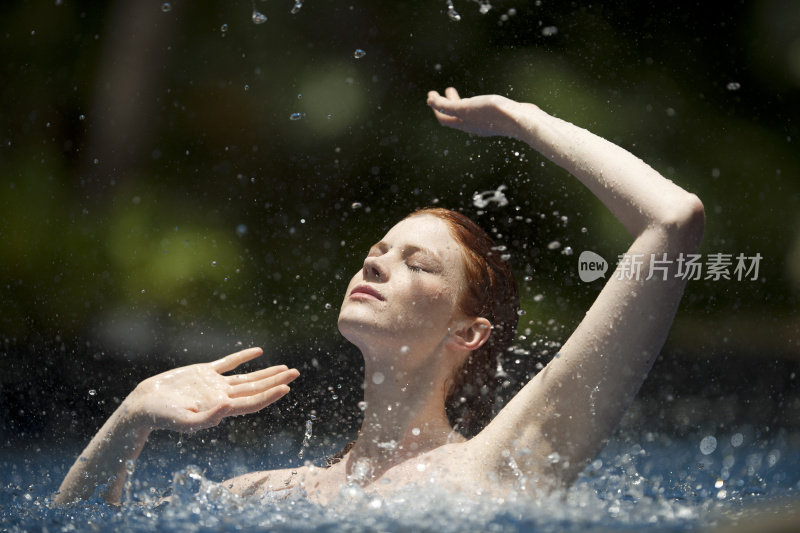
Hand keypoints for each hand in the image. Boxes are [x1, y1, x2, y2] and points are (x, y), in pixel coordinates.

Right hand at [124, 347, 298, 432]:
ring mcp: (214, 384)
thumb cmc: (162, 417)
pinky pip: (228, 362)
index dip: (269, 396)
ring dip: (266, 373)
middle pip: (256, 389)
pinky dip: (243, 356)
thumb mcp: (183, 422)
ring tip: (285, 367)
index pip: (252, 403)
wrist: (143, 406)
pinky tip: (258, 351)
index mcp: (221, 409)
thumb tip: (227, 409)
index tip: (286, 387)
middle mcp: (222, 397)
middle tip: (296, 373)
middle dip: (276, 381)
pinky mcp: (203, 373)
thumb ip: (206, 418)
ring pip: (246, 378)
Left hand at [427, 87, 528, 138]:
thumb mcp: (465, 108)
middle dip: (447, 103)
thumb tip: (430, 102)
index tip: (430, 94)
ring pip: (467, 114)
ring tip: (458, 92)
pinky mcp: (497, 118)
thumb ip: (447, 106)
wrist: (521, 119)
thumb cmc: (492, 113)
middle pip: (454, 116)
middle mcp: (473, 125)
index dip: (435, 107)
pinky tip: (480, 98)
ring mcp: (485, 123)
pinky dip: (473, 103)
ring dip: (460, 102)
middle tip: (446, 90)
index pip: (443, 118)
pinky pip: (479, 111)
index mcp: (464, 124)